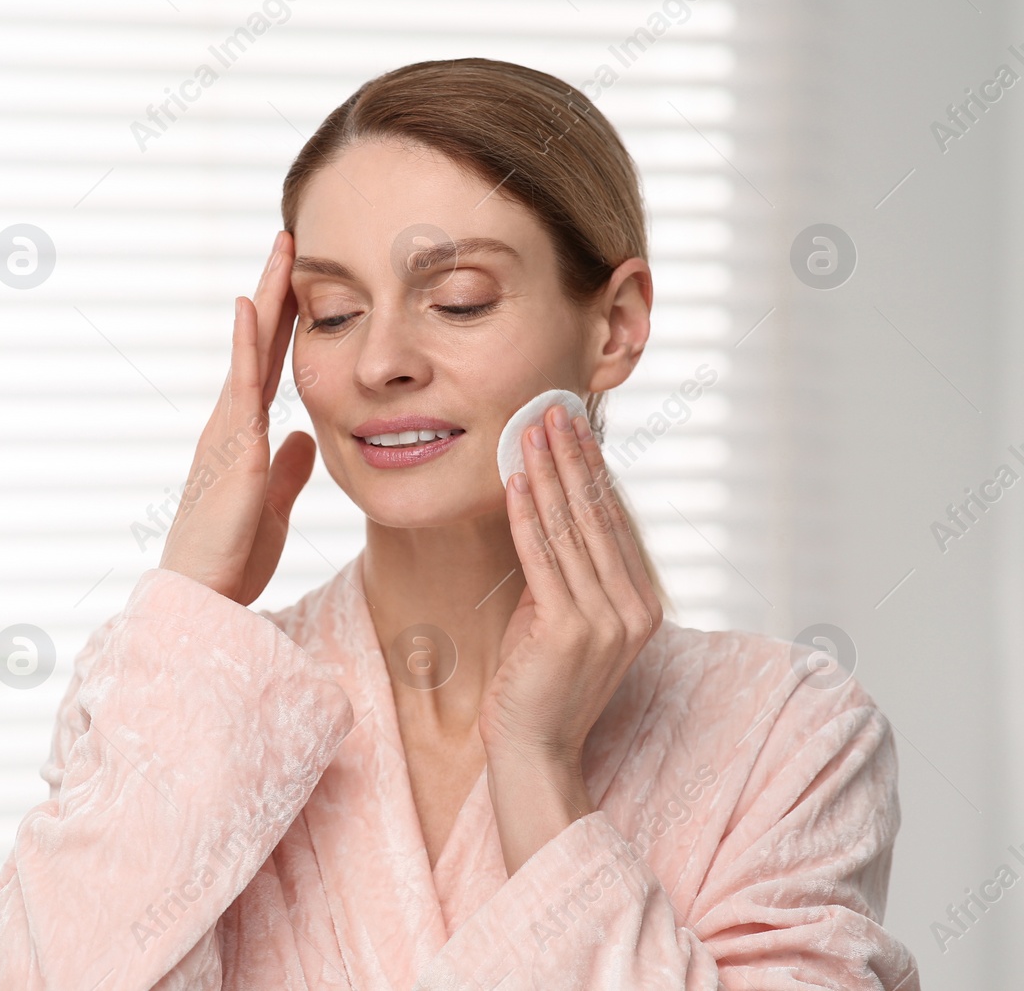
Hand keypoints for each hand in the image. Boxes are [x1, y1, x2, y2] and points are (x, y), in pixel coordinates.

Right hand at [158, 231, 316, 604]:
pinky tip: (249, 305)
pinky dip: (243, 342)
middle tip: (291, 238)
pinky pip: (239, 384)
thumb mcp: (272, 505)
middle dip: (275, 290)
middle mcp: (230, 421)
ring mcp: (226, 429)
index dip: (283, 320)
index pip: (266, 363)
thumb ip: (288, 470)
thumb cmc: (230, 557)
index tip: (301, 278)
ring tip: (281, 249)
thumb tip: (304, 437)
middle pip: (256, 342)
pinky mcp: (230, 446)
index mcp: (242, 434)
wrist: (203, 595)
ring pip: (248, 349)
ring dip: (265, 297)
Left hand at [478, 401, 664, 871]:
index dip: (593, 469)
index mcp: (642, 603)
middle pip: (598, 515)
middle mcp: (634, 608)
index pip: (614, 520)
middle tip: (555, 406)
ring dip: (549, 471)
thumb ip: (567, 574)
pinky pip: (543, 557)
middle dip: (574, 456)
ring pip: (571, 528)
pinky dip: (528, 513)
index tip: (574, 425)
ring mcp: (606, 620)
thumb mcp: (562, 619)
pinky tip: (516, 478)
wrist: (533, 752)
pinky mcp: (569, 630)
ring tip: (532, 426)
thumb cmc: (539, 686)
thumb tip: (550, 515)